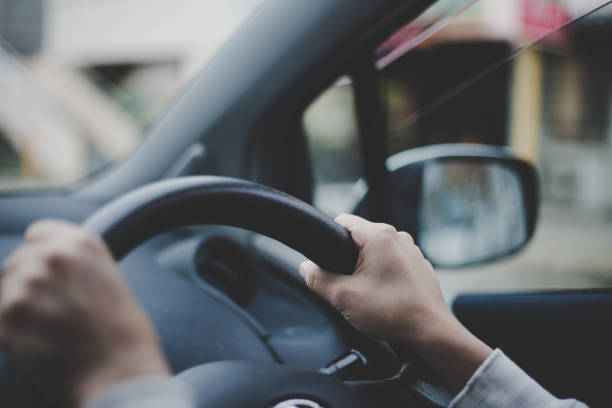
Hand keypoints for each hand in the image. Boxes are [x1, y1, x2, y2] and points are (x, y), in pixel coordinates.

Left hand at [0, 220, 168, 405]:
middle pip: (17, 263)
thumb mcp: (108, 278)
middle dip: (28, 286)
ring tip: (49, 331)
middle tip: (52, 313)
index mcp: (81, 243)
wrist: (119, 370)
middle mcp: (53, 256)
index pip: (38, 234)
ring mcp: (29, 283)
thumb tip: (42, 261)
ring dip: (19, 311)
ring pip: (6, 292)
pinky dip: (11, 334)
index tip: (51, 278)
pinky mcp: (9, 314)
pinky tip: (39, 344)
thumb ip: (76, 263)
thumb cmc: (120, 330)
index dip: (42, 256)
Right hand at [299, 214, 491, 390]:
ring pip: (375, 251)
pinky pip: (392, 263)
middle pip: (359, 237)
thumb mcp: (343, 297)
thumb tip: (306, 268)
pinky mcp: (418, 265)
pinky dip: (384, 275)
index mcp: (379, 235)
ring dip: (366, 268)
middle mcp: (398, 237)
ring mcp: (411, 250)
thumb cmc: (393, 312)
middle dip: (347, 258)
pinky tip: (384, 297)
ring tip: (367, 294)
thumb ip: (318, 279)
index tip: (327, 259)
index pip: (342, 221)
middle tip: (346, 285)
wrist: (430, 332)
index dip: (329, 238)